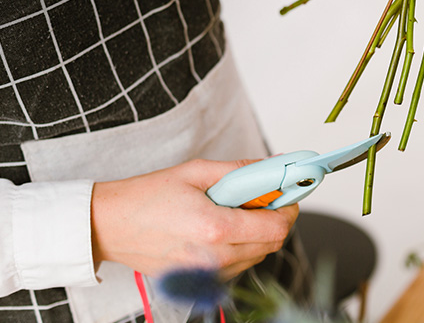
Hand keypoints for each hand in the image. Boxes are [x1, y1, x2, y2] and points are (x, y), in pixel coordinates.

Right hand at [91, 159, 297, 279]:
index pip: (276, 228)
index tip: (288, 194)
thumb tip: (275, 167)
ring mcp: (206, 274)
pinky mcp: (199, 282)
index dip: (289, 208)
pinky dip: (240, 247)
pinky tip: (220, 229)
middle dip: (275, 218)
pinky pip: (237, 265)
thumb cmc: (147, 196)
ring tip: (234, 211)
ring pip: (257, 256)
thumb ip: (242, 171)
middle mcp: (214, 258)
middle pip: (272, 244)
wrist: (108, 225)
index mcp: (215, 228)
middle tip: (262, 197)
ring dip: (257, 233)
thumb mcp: (197, 171)